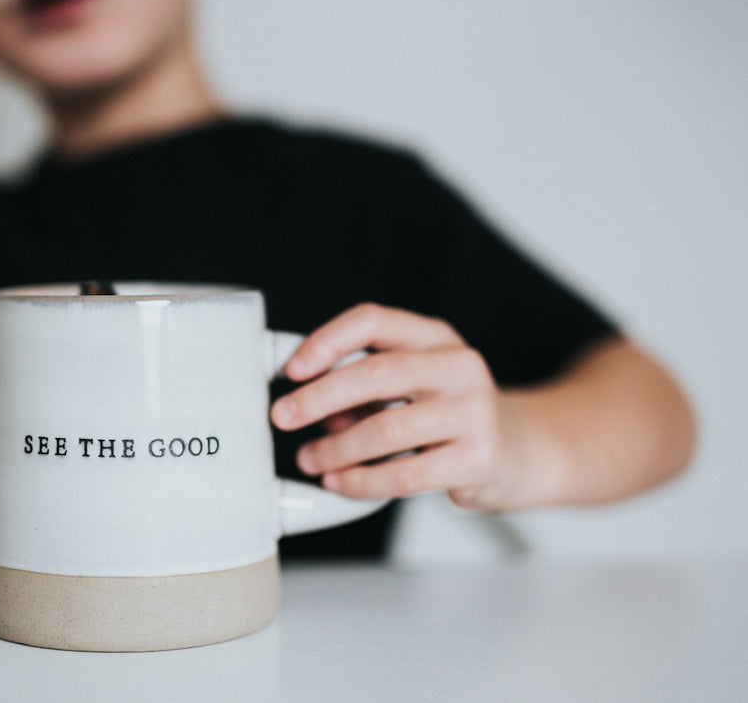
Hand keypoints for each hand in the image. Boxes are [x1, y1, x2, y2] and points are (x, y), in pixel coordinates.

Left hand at [270, 304, 532, 509]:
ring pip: (387, 428)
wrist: (519, 452)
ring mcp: (474, 412)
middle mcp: (459, 366)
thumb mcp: (411, 385)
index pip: (373, 321)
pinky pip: (405, 474)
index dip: (326, 341)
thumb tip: (307, 407)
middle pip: (376, 372)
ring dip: (336, 447)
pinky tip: (339, 481)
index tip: (291, 369)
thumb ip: (362, 390)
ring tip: (309, 459)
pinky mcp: (478, 458)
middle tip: (283, 417)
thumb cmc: (448, 414)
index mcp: (435, 337)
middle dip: (318, 397)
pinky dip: (361, 480)